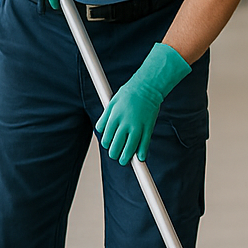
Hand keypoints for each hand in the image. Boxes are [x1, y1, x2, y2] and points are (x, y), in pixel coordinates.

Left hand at [96, 43, 191, 164]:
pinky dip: (142, 153)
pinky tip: (140, 158)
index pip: (106, 138)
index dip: (106, 144)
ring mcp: (137, 126)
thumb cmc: (128, 93)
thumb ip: (105, 117)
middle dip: (114, 154)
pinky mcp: (148, 127)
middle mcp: (125, 123)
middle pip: (116, 146)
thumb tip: (99, 129)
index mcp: (114, 117)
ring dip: (125, 157)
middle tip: (115, 155)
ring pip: (129, 148)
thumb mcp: (112, 103)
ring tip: (124, 160)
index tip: (109, 144)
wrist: (147, 87)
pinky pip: (145, 144)